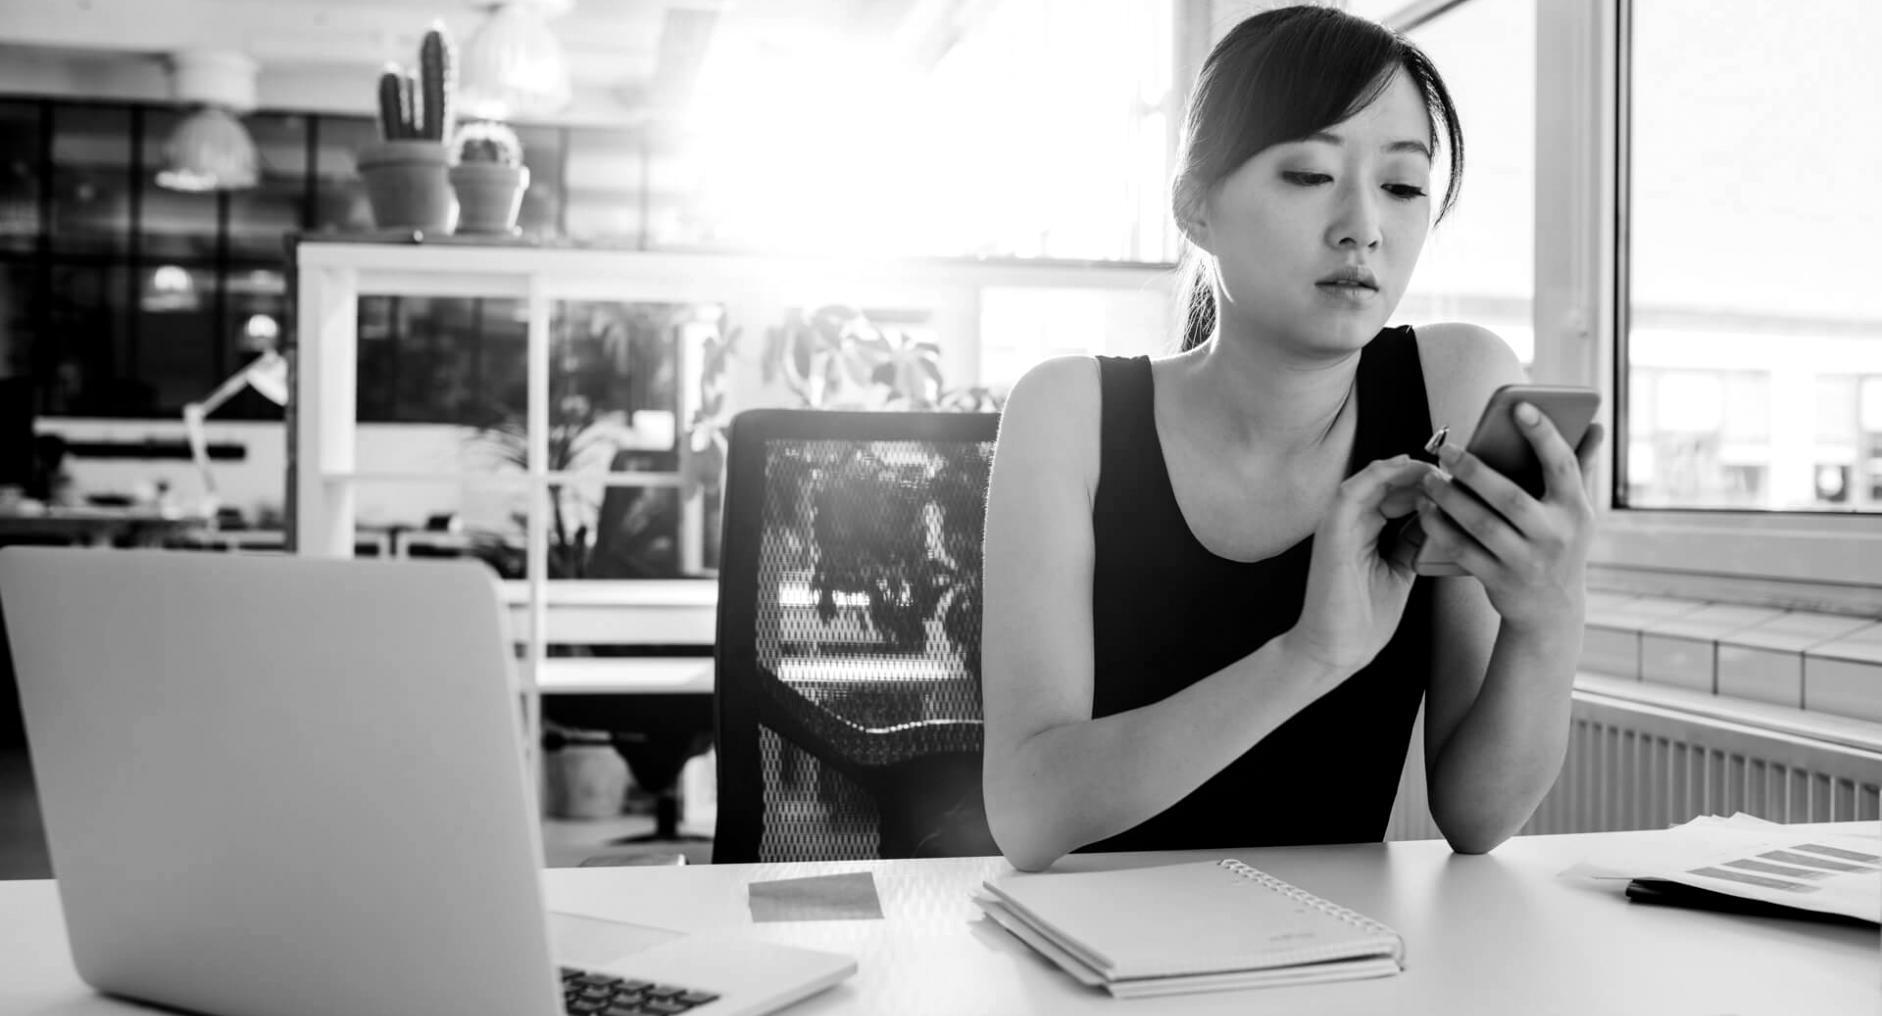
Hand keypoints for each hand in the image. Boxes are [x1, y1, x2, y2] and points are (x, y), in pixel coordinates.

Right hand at [1288, 455, 1442, 674]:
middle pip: (1384, 483)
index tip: (1454, 486)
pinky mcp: (1331, 532)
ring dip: (1401, 470)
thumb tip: (1435, 519)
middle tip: (1450, 473)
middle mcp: (1349, 525)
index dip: (1423, 486)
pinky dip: (1378, 475)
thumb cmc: (1363, 620)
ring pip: (1369, 480)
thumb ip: (1411, 544)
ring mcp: (1337, 526)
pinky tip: (1404, 468)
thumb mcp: (1399, 573)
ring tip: (1432, 468)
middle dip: (1418, 474)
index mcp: (1364, 534)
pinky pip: (1352, 492)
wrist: (1336, 650)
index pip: (1393, 496)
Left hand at [1417, 403, 1604, 634]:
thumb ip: (1580, 466)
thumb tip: (1595, 425)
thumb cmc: (1560, 544)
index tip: (1521, 406)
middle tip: (1446, 448)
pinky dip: (1440, 528)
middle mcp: (1554, 535)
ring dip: (1449, 498)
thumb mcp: (1577, 511)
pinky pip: (1463, 549)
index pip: (1562, 465)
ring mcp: (1526, 561)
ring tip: (1428, 476)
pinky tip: (1425, 508)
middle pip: (1509, 497)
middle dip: (1474, 470)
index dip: (1543, 434)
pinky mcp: (1499, 580)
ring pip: (1481, 524)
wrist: (1551, 610)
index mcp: (1576, 510)